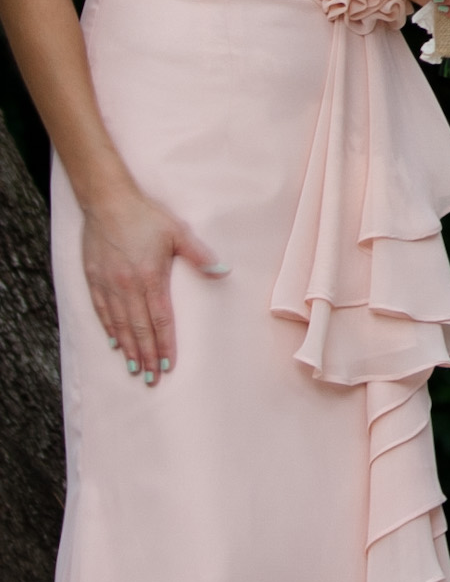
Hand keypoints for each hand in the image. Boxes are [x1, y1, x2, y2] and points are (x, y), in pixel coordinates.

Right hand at [81, 182, 225, 386]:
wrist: (107, 201)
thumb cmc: (145, 215)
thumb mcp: (177, 232)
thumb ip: (199, 255)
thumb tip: (224, 270)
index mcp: (151, 277)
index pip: (160, 320)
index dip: (165, 345)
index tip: (168, 366)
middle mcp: (128, 286)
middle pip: (139, 329)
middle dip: (147, 356)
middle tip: (151, 380)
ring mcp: (109, 284)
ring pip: (119, 325)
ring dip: (128, 349)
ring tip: (134, 369)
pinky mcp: (94, 279)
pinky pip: (102, 311)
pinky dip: (109, 329)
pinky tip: (114, 343)